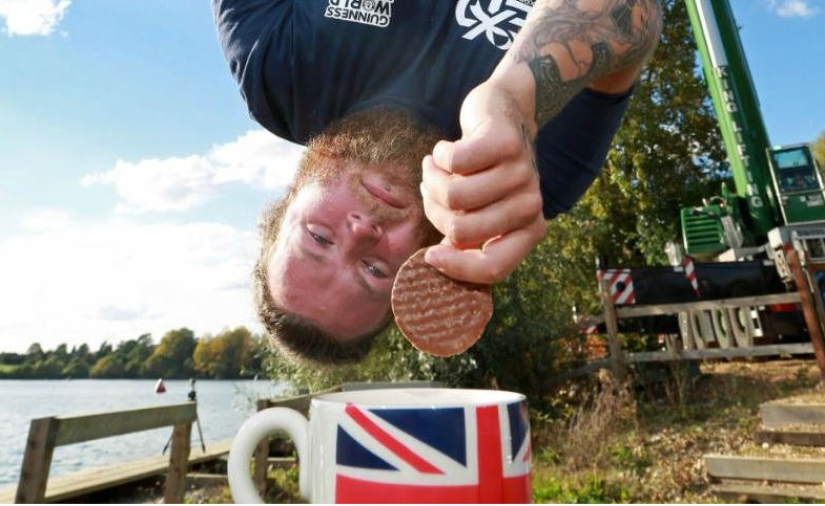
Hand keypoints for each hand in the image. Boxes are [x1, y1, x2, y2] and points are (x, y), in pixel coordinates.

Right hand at [421, 82, 545, 284]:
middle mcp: (531, 206)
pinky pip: (453, 163)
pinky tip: (444, 149)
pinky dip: (439, 156)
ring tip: (435, 167)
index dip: (456, 267)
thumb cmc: (485, 170)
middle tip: (432, 191)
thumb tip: (433, 265)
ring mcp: (521, 174)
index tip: (429, 255)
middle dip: (435, 211)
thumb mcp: (481, 209)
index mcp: (529, 230)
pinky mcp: (505, 143)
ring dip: (432, 180)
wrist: (505, 112)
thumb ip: (465, 238)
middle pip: (461, 231)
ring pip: (453, 196)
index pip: (493, 268)